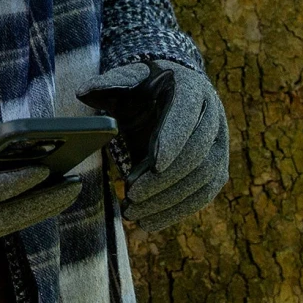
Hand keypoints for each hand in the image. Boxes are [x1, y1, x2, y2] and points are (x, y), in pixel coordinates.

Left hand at [78, 59, 227, 231]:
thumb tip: (84, 91)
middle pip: (197, 151)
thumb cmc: (144, 87)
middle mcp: (212, 114)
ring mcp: (218, 143)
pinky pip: (203, 194)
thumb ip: (110, 82)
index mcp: (191, 86)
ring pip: (203, 178)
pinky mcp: (216, 167)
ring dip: (169, 200)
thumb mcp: (126, 79)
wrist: (168, 96)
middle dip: (165, 178)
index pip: (188, 111)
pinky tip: (150, 222)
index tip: (156, 164)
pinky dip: (177, 212)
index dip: (174, 138)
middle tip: (132, 196)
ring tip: (134, 213)